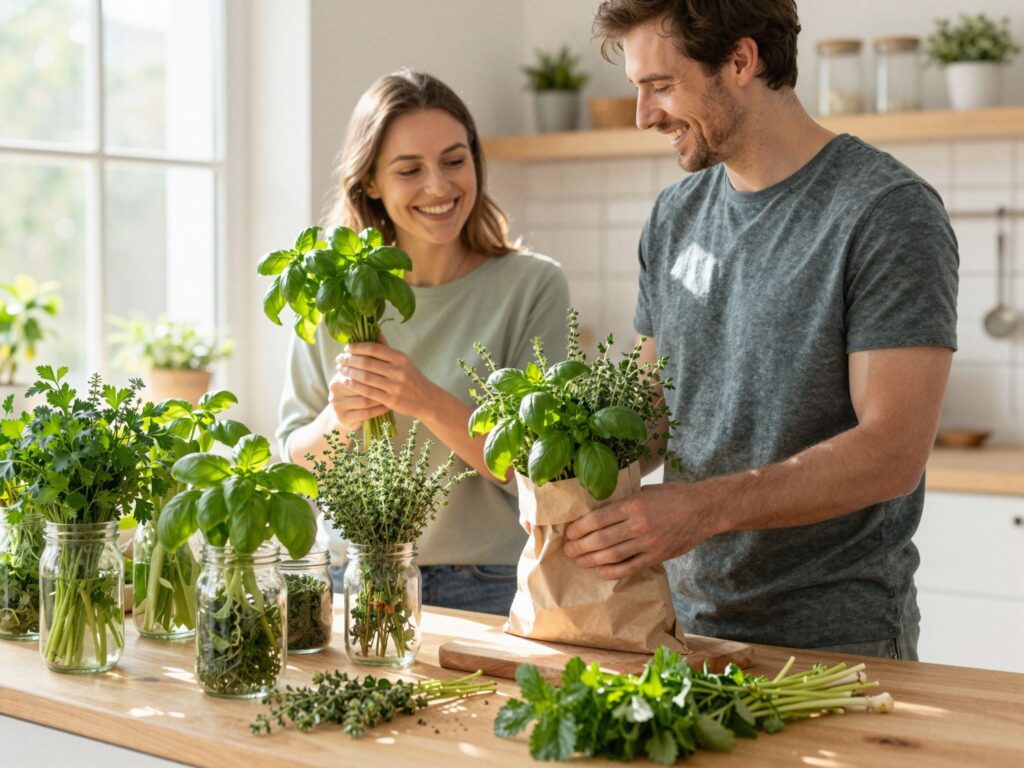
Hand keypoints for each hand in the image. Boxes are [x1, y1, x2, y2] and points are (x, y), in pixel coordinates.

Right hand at [326, 369, 389, 432]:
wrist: (346, 413)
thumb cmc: (357, 390)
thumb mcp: (358, 377)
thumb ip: (367, 364)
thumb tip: (385, 349)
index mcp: (338, 376)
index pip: (358, 370)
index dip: (374, 369)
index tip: (390, 368)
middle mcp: (335, 390)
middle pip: (360, 385)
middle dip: (378, 384)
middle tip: (394, 382)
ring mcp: (338, 405)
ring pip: (364, 401)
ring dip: (380, 398)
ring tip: (393, 395)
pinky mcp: (344, 418)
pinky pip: (366, 414)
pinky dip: (379, 410)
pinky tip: (388, 406)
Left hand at [336, 341, 437, 419]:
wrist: (427, 399)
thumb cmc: (411, 377)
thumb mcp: (403, 361)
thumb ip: (386, 347)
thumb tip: (374, 329)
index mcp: (400, 358)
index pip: (374, 349)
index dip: (357, 347)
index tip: (346, 348)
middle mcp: (398, 371)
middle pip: (367, 363)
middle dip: (349, 360)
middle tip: (338, 358)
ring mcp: (395, 386)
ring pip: (365, 377)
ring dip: (349, 372)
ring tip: (340, 368)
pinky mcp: (391, 400)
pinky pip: (368, 391)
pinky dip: (354, 385)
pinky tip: (346, 381)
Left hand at [562, 483, 719, 579]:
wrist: (704, 509)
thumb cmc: (673, 496)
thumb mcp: (646, 490)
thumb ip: (624, 501)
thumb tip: (598, 509)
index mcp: (634, 504)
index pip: (598, 519)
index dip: (579, 528)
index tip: (570, 532)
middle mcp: (639, 524)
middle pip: (601, 540)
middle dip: (580, 546)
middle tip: (568, 549)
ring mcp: (649, 543)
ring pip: (612, 556)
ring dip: (591, 560)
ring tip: (579, 560)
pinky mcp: (657, 556)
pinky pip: (629, 568)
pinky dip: (612, 572)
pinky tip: (600, 571)